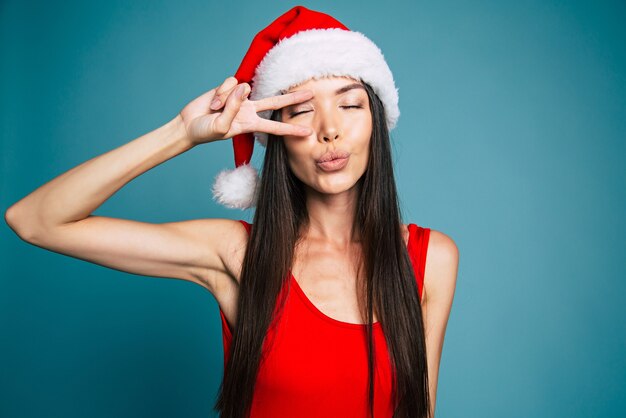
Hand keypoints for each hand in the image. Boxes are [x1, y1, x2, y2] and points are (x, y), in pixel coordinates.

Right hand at [178, 76, 313, 144]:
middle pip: (275, 103)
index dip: (291, 130)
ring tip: (215, 110)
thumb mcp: (221, 127)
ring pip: (244, 89)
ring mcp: (240, 98)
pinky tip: (212, 103)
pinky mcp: (229, 87)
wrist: (188, 124)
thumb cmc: (205, 132)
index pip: (275, 128)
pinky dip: (220, 92)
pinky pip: (231, 83)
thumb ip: (233, 108)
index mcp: (250, 124)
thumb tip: (244, 87)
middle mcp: (249, 110)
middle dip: (293, 99)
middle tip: (311, 94)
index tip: (308, 133)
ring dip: (227, 99)